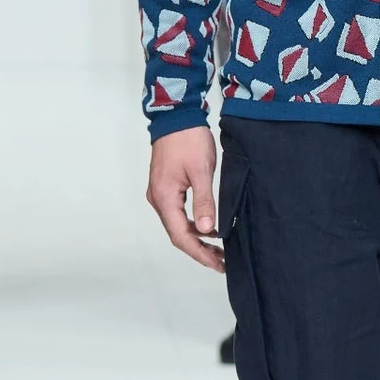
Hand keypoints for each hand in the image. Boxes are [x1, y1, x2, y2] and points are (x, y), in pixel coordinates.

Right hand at [146, 125, 223, 271]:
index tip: (217, 264)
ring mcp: (161, 193)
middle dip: (199, 249)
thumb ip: (204, 202)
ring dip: (197, 238)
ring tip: (218, 249)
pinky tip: (209, 228)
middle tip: (221, 261)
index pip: (180, 235)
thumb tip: (206, 231)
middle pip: (177, 234)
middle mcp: (158, 199)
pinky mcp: (167, 187)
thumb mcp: (201, 171)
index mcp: (165, 197)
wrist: (177, 116)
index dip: (199, 253)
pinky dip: (193, 224)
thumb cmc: (189, 139)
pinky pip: (178, 213)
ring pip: (177, 225)